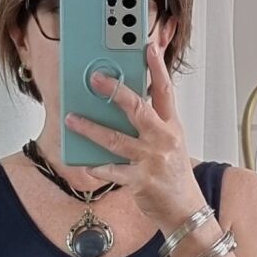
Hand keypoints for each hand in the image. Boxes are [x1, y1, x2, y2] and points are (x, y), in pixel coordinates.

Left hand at [64, 36, 204, 229]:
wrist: (185, 211)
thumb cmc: (174, 175)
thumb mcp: (170, 143)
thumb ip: (152, 122)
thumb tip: (125, 101)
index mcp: (171, 126)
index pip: (165, 91)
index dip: (157, 67)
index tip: (147, 46)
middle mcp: (163, 139)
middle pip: (138, 109)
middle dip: (115, 91)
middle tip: (95, 79)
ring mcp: (151, 160)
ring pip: (116, 139)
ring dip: (90, 128)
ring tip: (71, 118)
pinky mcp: (140, 181)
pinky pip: (112, 171)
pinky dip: (97, 167)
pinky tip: (84, 161)